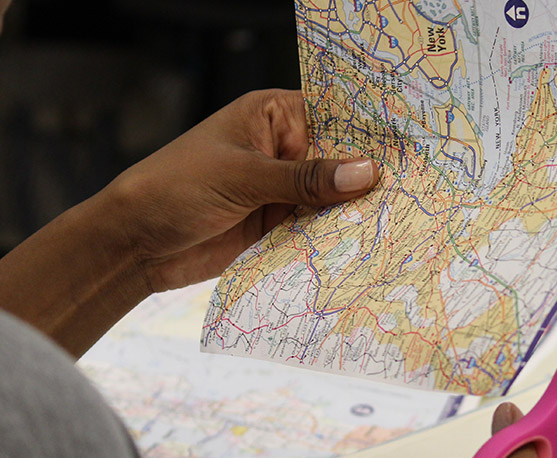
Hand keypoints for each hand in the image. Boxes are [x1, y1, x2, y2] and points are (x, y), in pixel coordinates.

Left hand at [0, 89, 378, 355]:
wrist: (134, 245)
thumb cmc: (175, 188)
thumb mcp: (243, 177)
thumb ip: (305, 178)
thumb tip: (366, 173)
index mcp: (273, 116)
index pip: (334, 114)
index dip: (370, 128)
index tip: (411, 142)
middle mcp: (284, 149)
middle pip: (341, 159)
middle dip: (371, 175)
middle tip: (421, 186)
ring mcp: (283, 190)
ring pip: (334, 198)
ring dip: (359, 211)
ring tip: (407, 218)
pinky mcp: (279, 227)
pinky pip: (319, 230)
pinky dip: (339, 238)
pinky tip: (373, 245)